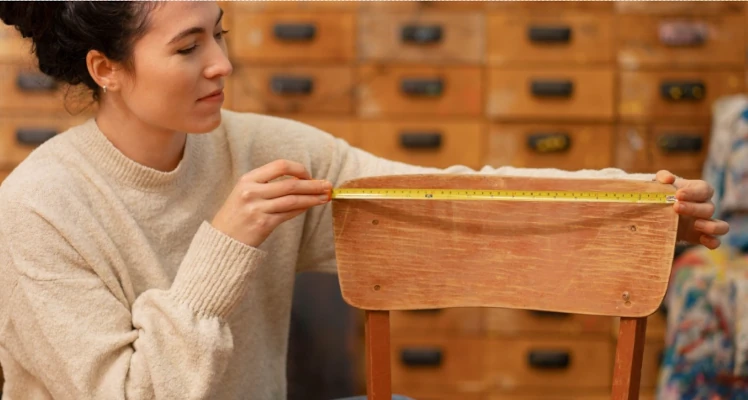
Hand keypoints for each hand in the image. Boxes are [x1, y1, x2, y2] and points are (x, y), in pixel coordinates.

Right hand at [211, 160, 331, 247]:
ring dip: (313, 198)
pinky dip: (302, 209)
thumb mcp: (246, 192)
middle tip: (328, 185)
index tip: (309, 175)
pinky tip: (311, 206)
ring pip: (293, 200)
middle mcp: (252, 191)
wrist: (222, 239)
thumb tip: (301, 180)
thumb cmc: (237, 214)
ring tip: (326, 196)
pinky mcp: (263, 224)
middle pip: (291, 184)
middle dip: (313, 184)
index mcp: (248, 179)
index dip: (299, 169)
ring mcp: (257, 208)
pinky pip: (289, 214)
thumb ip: (268, 184)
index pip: (280, 165)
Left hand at [654, 170, 728, 248]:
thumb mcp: (660, 184)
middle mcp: (706, 206)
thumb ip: (663, 177)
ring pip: (720, 226)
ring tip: (695, 224)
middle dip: (693, 208)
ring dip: (710, 226)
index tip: (678, 194)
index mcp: (698, 191)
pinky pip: (715, 241)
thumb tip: (668, 179)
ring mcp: (705, 223)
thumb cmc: (663, 195)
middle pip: (709, 208)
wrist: (658, 213)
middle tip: (676, 207)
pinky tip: (702, 239)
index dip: (694, 192)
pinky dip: (713, 242)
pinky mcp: (700, 237)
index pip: (705, 189)